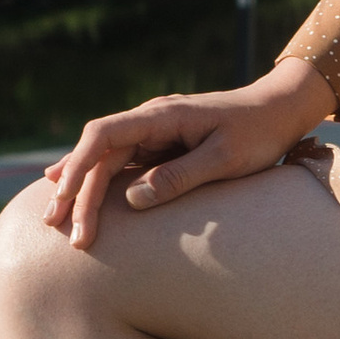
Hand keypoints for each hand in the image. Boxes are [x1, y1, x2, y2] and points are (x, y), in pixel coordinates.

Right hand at [41, 55, 335, 252]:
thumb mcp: (225, 158)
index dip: (78, 164)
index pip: (104, 135)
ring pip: (106, 160)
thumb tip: (133, 199)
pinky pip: (122, 164)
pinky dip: (97, 181)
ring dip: (82, 190)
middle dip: (75, 190)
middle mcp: (150, 121)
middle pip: (99, 154)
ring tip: (59, 223)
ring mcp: (154, 133)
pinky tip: (73, 194)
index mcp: (161, 116)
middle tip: (59, 228)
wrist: (280, 110)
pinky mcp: (162, 146)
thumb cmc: (258, 132)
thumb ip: (180, 176)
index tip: (64, 195)